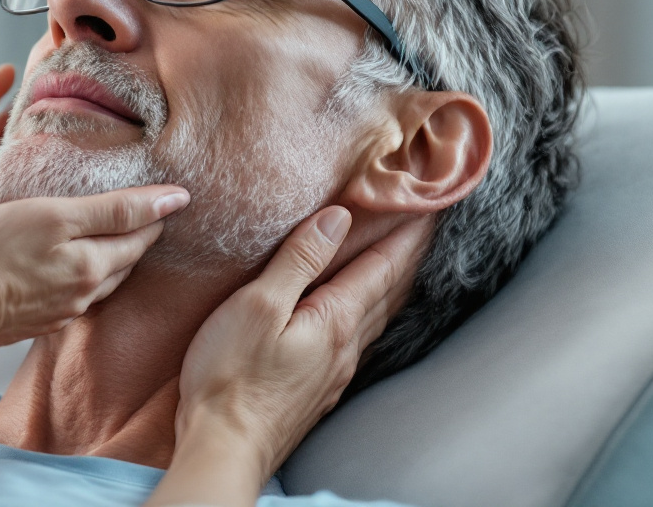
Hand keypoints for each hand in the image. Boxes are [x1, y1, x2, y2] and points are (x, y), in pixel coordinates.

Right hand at [0, 185, 190, 347]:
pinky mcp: (36, 320)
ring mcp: (60, 312)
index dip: (154, 213)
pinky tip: (61, 261)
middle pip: (123, 261)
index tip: (166, 195)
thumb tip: (177, 199)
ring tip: (103, 231)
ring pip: (97, 279)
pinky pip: (70, 294)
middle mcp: (85, 295)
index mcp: (95, 267)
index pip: (140, 237)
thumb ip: (115, 209)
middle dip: (135, 236)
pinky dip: (76, 274)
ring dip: (107, 257)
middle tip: (140, 208)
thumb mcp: (56, 215)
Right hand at [159, 207, 422, 503]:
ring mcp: (334, 371)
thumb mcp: (259, 305)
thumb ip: (299, 261)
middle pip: (389, 291)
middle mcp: (345, 346)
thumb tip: (337, 218)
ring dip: (393, 283)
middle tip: (425, 224)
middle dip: (408, 254)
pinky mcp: (317, 388)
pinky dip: (371, 311)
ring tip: (402, 260)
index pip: (382, 266)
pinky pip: (358, 338)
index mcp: (334, 320)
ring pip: (377, 316)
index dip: (406, 233)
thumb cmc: (231, 376)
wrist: (223, 447)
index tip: (428, 204)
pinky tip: (363, 315)